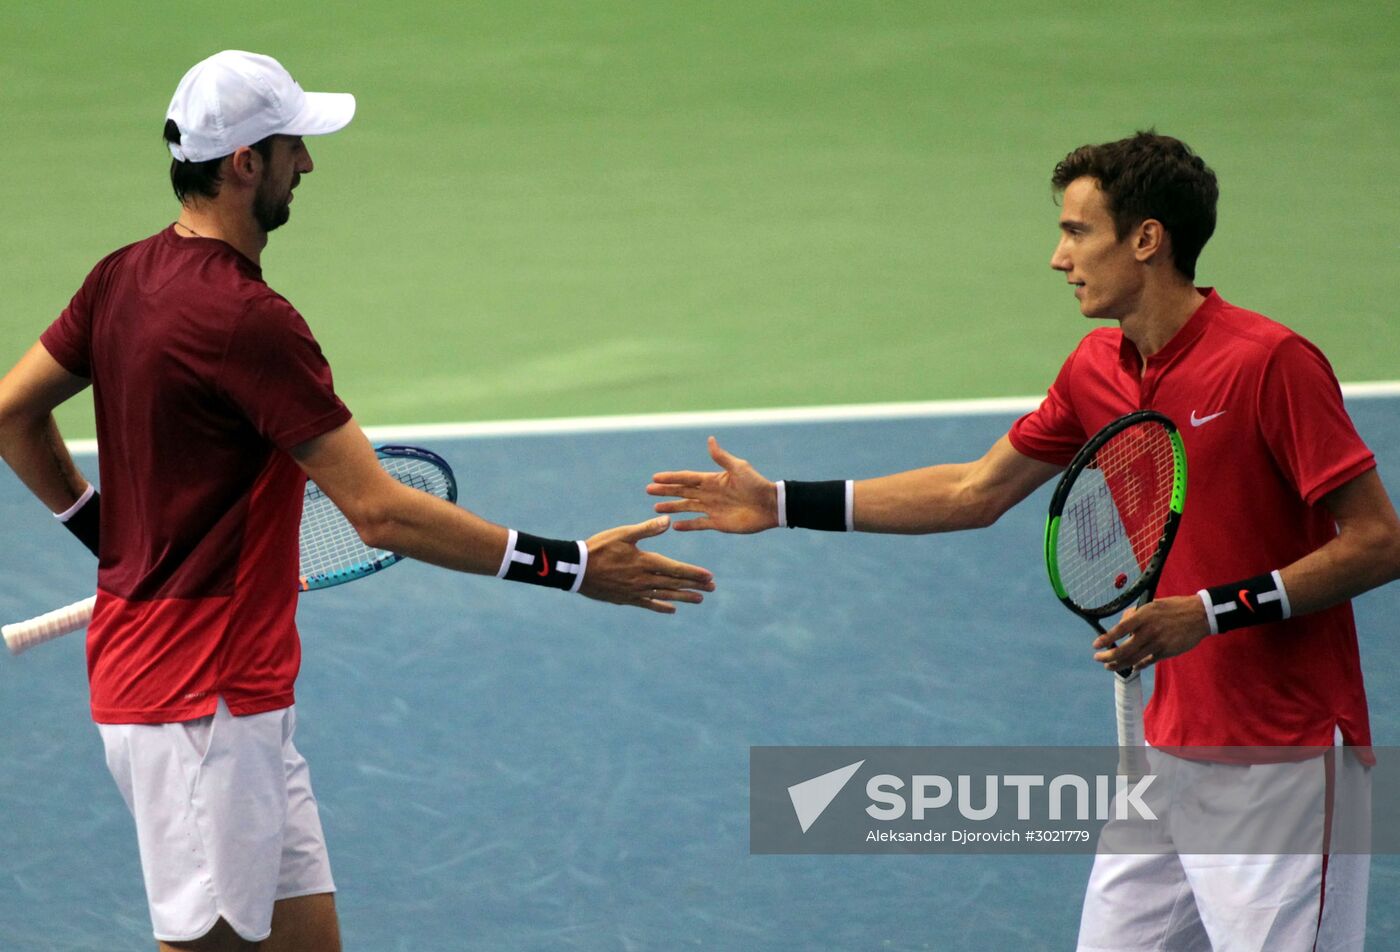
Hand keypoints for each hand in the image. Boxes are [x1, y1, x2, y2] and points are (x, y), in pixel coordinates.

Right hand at [579, 516, 715, 613]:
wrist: (576, 569)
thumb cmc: (599, 547)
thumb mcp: (623, 534)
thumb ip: (647, 529)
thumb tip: (668, 521)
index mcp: (645, 561)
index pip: (675, 569)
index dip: (694, 573)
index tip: (709, 576)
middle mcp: (644, 579)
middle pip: (674, 584)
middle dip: (694, 585)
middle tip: (712, 588)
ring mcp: (635, 591)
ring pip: (665, 595)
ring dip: (683, 597)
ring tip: (699, 599)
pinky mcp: (626, 598)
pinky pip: (648, 604)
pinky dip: (661, 606)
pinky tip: (672, 609)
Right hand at [646, 437, 777, 532]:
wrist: (770, 506)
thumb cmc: (756, 485)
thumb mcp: (739, 468)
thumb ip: (721, 457)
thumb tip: (709, 439)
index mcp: (712, 480)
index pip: (686, 478)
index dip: (671, 478)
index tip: (655, 477)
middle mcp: (709, 494)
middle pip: (682, 492)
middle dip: (665, 491)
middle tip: (648, 490)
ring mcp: (712, 509)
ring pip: (686, 507)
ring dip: (672, 507)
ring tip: (656, 508)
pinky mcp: (718, 523)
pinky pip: (698, 524)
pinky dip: (687, 526)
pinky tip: (674, 526)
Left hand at [1093, 596, 1211, 671]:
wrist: (1199, 615)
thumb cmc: (1173, 608)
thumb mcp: (1152, 604)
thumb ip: (1135, 614)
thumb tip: (1121, 626)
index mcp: (1144, 615)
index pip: (1120, 629)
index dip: (1106, 638)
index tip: (1095, 646)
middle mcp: (1150, 630)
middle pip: (1124, 649)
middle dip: (1108, 656)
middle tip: (1098, 659)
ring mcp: (1158, 643)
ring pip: (1134, 658)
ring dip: (1119, 664)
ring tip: (1109, 666)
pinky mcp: (1166, 652)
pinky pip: (1148, 661)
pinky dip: (1138, 665)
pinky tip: (1131, 666)